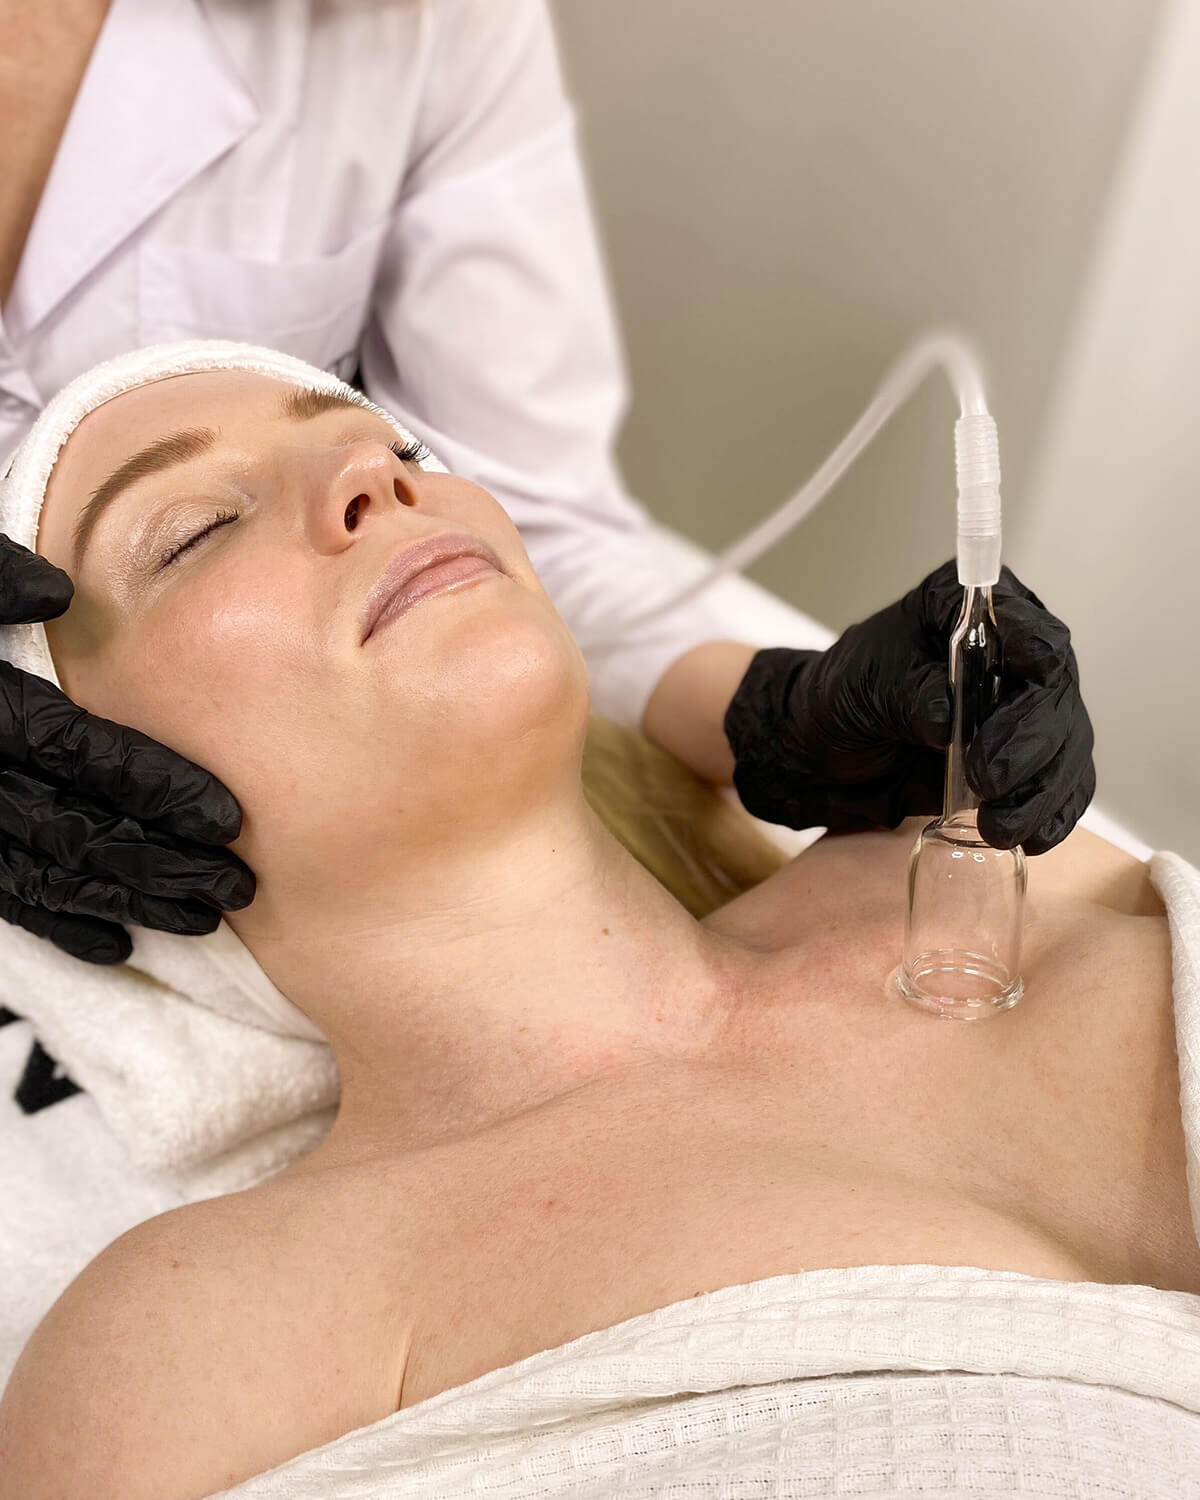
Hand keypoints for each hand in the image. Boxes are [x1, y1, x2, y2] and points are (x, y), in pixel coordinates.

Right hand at [0, 532, 255, 964]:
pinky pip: (0, 896)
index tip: (226, 817)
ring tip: (200, 919)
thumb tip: (56, 595)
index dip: (151, 783)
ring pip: (43, 873)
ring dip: (123, 901)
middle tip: (235, 886)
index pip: (72, 750)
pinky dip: (55, 922)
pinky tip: (113, 945)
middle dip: (157, 860)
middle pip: (70, 827)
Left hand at [723, 558, 1095, 854]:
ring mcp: (1025, 712)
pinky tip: (1029, 837)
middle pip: (1056, 694)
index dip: (1031, 656)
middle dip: (1030, 742)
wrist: (826, 749)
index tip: (1013, 692)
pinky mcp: (1027, 763)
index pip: (1027, 629)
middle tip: (988, 779)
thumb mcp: (864, 685)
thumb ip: (909, 693)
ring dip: (1040, 792)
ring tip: (998, 826)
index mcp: (971, 615)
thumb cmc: (843, 696)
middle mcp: (1012, 657)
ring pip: (1067, 748)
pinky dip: (1050, 815)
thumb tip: (948, 718)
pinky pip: (1060, 788)